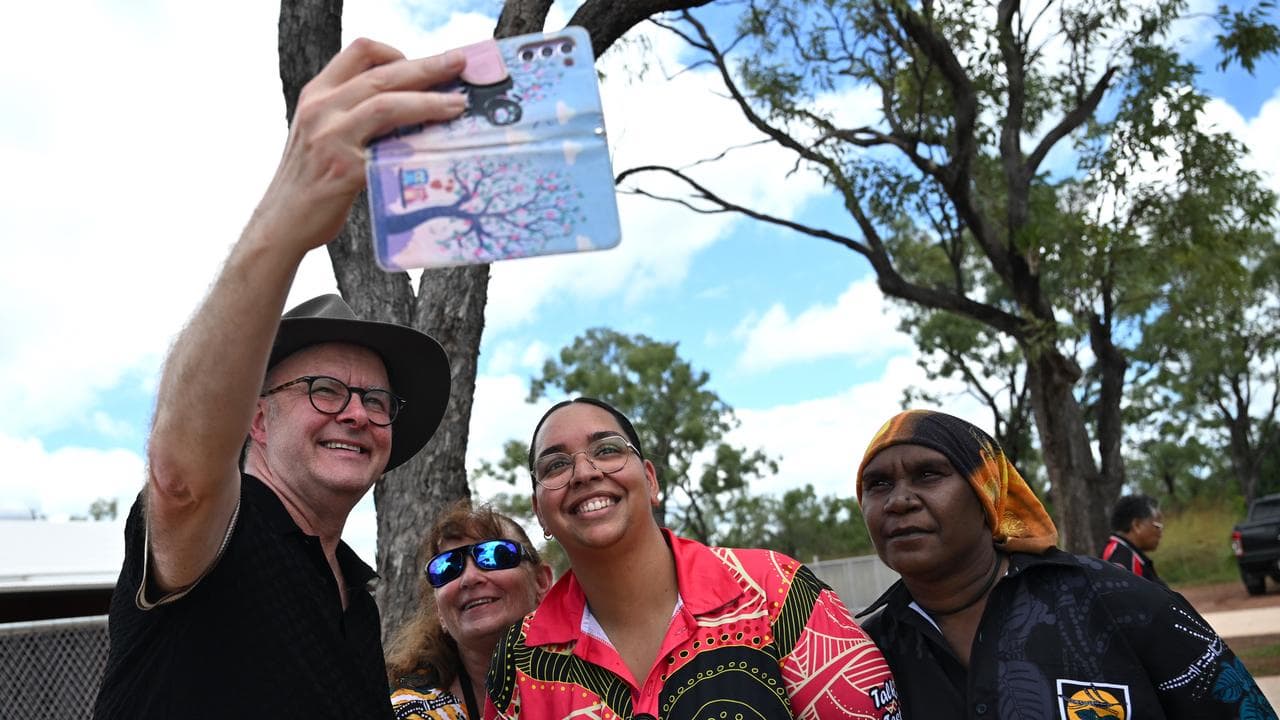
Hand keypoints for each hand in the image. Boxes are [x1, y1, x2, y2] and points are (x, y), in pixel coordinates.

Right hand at [251, 38, 467, 255]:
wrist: (282, 221)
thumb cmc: (310, 178)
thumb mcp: (321, 131)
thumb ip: (352, 112)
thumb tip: (408, 105)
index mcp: (317, 94)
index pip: (359, 51)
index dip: (396, 51)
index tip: (421, 63)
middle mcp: (322, 109)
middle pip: (382, 74)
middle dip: (427, 67)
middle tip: (458, 64)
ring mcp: (331, 138)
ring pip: (387, 104)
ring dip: (429, 101)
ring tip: (458, 103)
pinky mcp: (344, 170)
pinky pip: (388, 150)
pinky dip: (417, 144)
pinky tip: (438, 145)